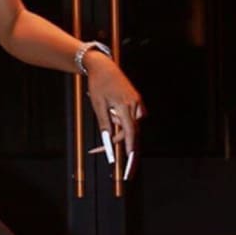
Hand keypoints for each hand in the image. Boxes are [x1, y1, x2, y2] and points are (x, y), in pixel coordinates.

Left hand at [84, 51, 146, 177]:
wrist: (104, 67)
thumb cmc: (99, 84)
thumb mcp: (97, 106)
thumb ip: (104, 125)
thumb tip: (108, 142)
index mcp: (126, 107)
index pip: (130, 135)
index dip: (130, 153)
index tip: (128, 167)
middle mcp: (136, 107)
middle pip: (130, 134)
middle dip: (116, 143)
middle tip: (97, 150)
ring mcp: (138, 105)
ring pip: (129, 128)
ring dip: (116, 128)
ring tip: (105, 109)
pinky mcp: (137, 104)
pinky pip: (130, 120)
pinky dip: (120, 122)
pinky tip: (111, 109)